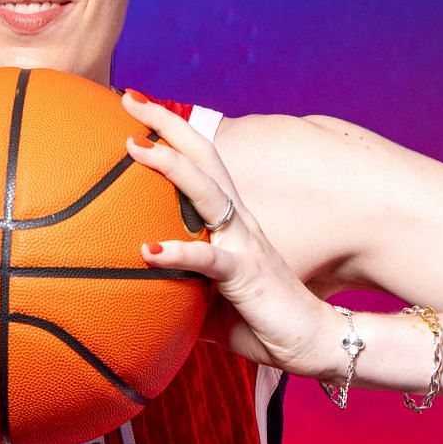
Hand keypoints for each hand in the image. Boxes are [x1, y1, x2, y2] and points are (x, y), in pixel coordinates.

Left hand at [119, 90, 335, 378]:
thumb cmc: (262, 322)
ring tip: (135, 147)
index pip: (201, 166)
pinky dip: (179, 253)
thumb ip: (180, 288)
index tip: (138, 107)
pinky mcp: (247, 275)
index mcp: (232, 224)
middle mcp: (239, 223)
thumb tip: (139, 293)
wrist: (312, 344)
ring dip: (172, 166)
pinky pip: (209, 260)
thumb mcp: (210, 301)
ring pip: (207, 193)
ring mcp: (245, 245)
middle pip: (203, 159)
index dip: (172, 135)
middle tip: (130, 98)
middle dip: (168, 125)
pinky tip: (149, 250)